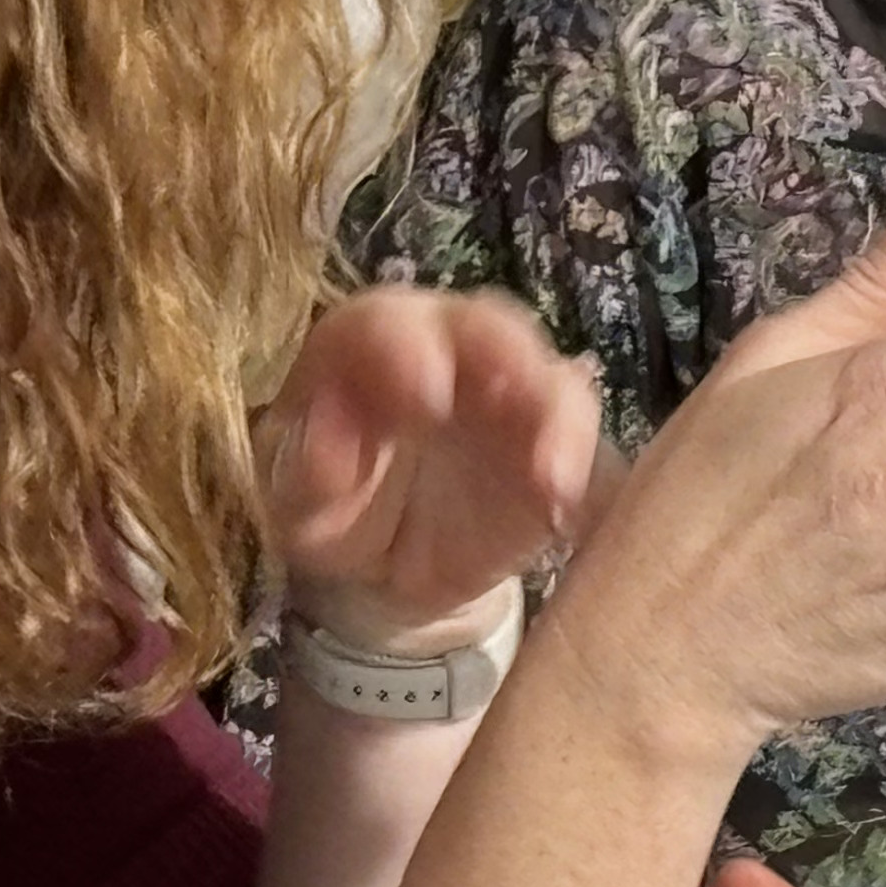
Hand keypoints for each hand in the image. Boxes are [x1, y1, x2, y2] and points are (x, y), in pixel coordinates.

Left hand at [267, 288, 607, 659]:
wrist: (387, 565)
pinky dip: (585, 476)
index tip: (424, 395)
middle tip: (514, 396)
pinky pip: (588, 450)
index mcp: (371, 345)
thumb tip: (327, 442)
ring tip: (553, 480)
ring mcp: (515, 396)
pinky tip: (570, 515)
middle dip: (504, 355)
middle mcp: (451, 351)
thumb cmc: (332, 511)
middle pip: (487, 327)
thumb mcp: (297, 502)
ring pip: (553, 379)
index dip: (406, 347)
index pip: (386, 322)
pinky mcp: (557, 450)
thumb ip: (307, 472)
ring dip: (558, 421)